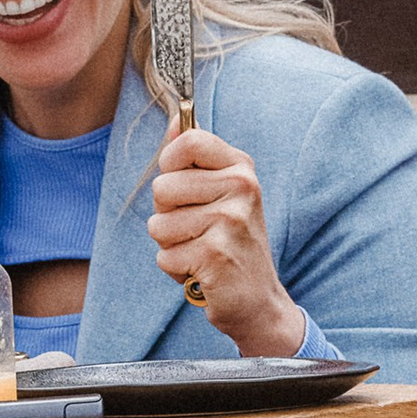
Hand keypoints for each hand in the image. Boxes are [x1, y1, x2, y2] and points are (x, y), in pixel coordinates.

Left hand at [149, 123, 302, 355]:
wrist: (258, 300)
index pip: (186, 142)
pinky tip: (203, 271)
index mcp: (241, 168)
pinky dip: (177, 270)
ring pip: (158, 225)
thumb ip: (195, 157)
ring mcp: (230, 221)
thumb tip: (175, 117)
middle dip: (167, 215)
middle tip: (199, 230)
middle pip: (162, 187)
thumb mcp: (221, 193)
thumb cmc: (231, 242)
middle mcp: (241, 188)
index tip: (184, 187)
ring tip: (201, 251)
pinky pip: (164, 257)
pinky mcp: (216, 255)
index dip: (170, 165)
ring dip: (172, 246)